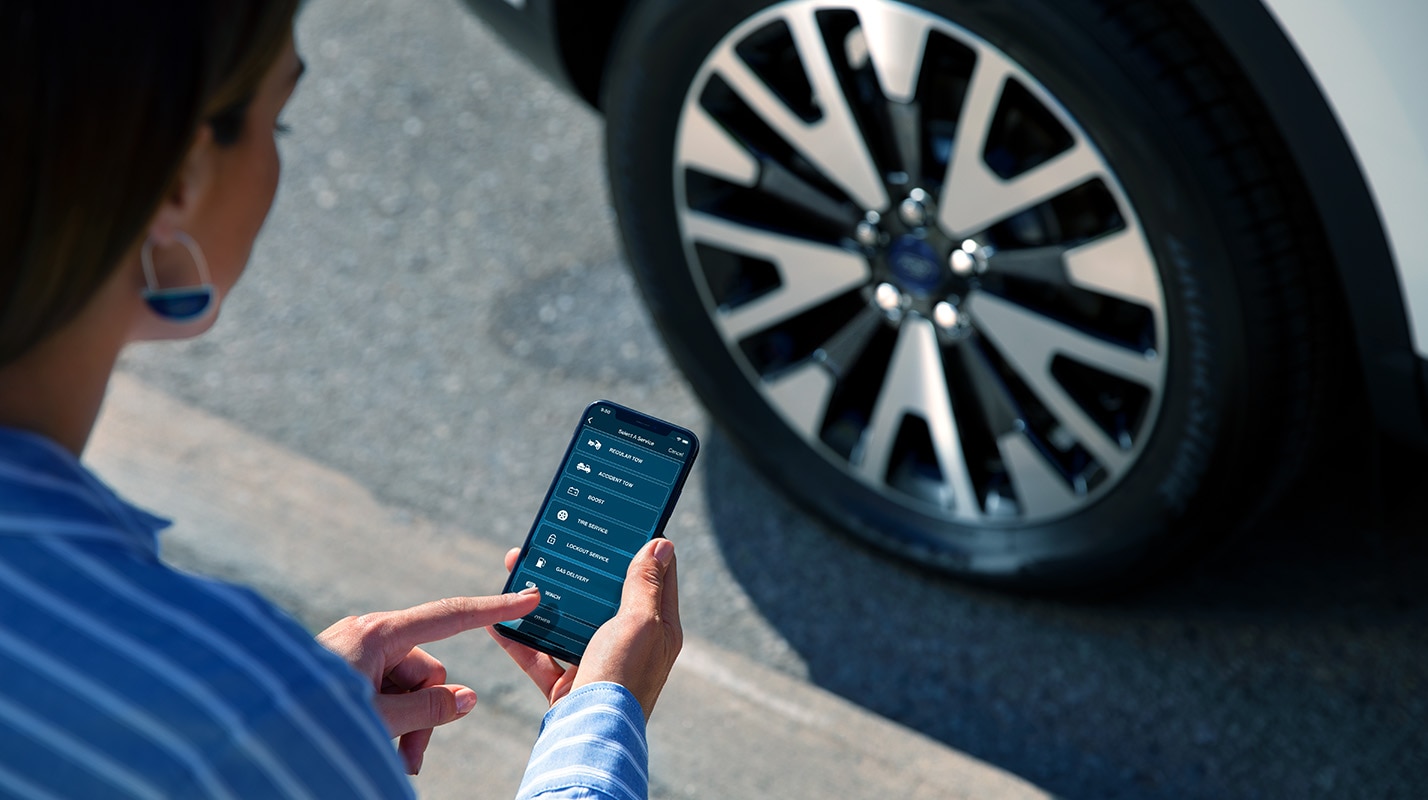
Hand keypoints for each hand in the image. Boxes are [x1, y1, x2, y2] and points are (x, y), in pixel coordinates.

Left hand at [317, 590, 539, 773]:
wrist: (243, 725)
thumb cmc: (306, 718)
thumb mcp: (378, 719)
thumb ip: (428, 709)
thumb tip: (465, 699)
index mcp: (378, 633)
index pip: (450, 616)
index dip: (493, 610)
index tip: (529, 599)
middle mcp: (368, 634)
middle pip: (427, 669)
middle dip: (426, 713)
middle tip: (409, 758)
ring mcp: (353, 651)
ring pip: (406, 685)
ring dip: (406, 722)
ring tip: (390, 759)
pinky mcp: (341, 668)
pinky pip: (382, 688)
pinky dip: (386, 716)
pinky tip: (374, 743)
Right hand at [490, 538, 681, 719]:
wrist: (589, 735)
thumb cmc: (623, 677)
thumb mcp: (640, 622)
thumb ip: (645, 585)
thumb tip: (662, 544)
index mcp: (658, 627)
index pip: (657, 578)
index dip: (643, 549)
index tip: (624, 522)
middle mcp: (630, 642)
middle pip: (605, 595)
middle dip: (581, 567)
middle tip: (560, 538)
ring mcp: (597, 661)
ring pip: (567, 620)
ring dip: (544, 596)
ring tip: (521, 568)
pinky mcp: (567, 681)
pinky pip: (539, 653)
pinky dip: (518, 636)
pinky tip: (498, 618)